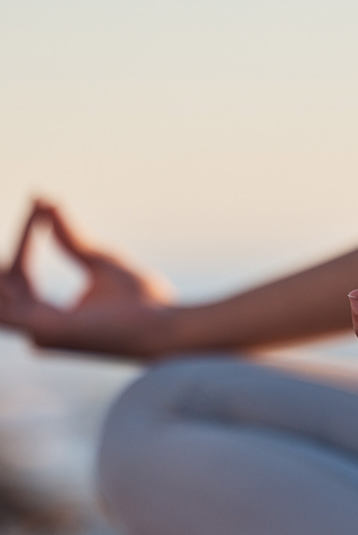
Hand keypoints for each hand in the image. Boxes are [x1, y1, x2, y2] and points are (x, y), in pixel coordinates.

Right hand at [0, 201, 175, 357]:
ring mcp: (40, 332)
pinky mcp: (46, 331)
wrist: (165, 321)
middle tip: (34, 207)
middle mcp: (37, 328)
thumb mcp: (98, 259)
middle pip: (6, 281)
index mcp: (47, 315)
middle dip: (10, 251)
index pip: (20, 272)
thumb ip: (68, 236)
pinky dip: (5, 284)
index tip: (39, 203)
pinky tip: (6, 262)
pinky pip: (8, 306)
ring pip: (0, 297)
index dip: (26, 235)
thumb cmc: (140, 298)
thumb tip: (44, 201)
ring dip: (1, 271)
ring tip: (12, 242)